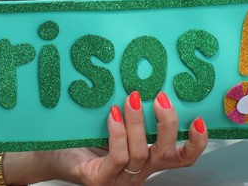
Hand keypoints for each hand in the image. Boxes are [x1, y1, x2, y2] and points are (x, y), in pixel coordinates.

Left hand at [45, 91, 208, 184]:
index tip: (198, 119)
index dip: (196, 143)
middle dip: (168, 126)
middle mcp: (138, 172)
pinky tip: (113, 115)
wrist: (48, 152)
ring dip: (138, 123)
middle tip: (161, 99)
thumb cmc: (82, 135)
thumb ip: (133, 107)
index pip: (181, 158)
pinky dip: (118, 133)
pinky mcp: (99, 179)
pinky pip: (117, 158)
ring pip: (140, 154)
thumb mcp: (115, 118)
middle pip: (167, 156)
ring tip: (132, 99)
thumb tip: (145, 73)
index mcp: (147, 159)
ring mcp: (120, 179)